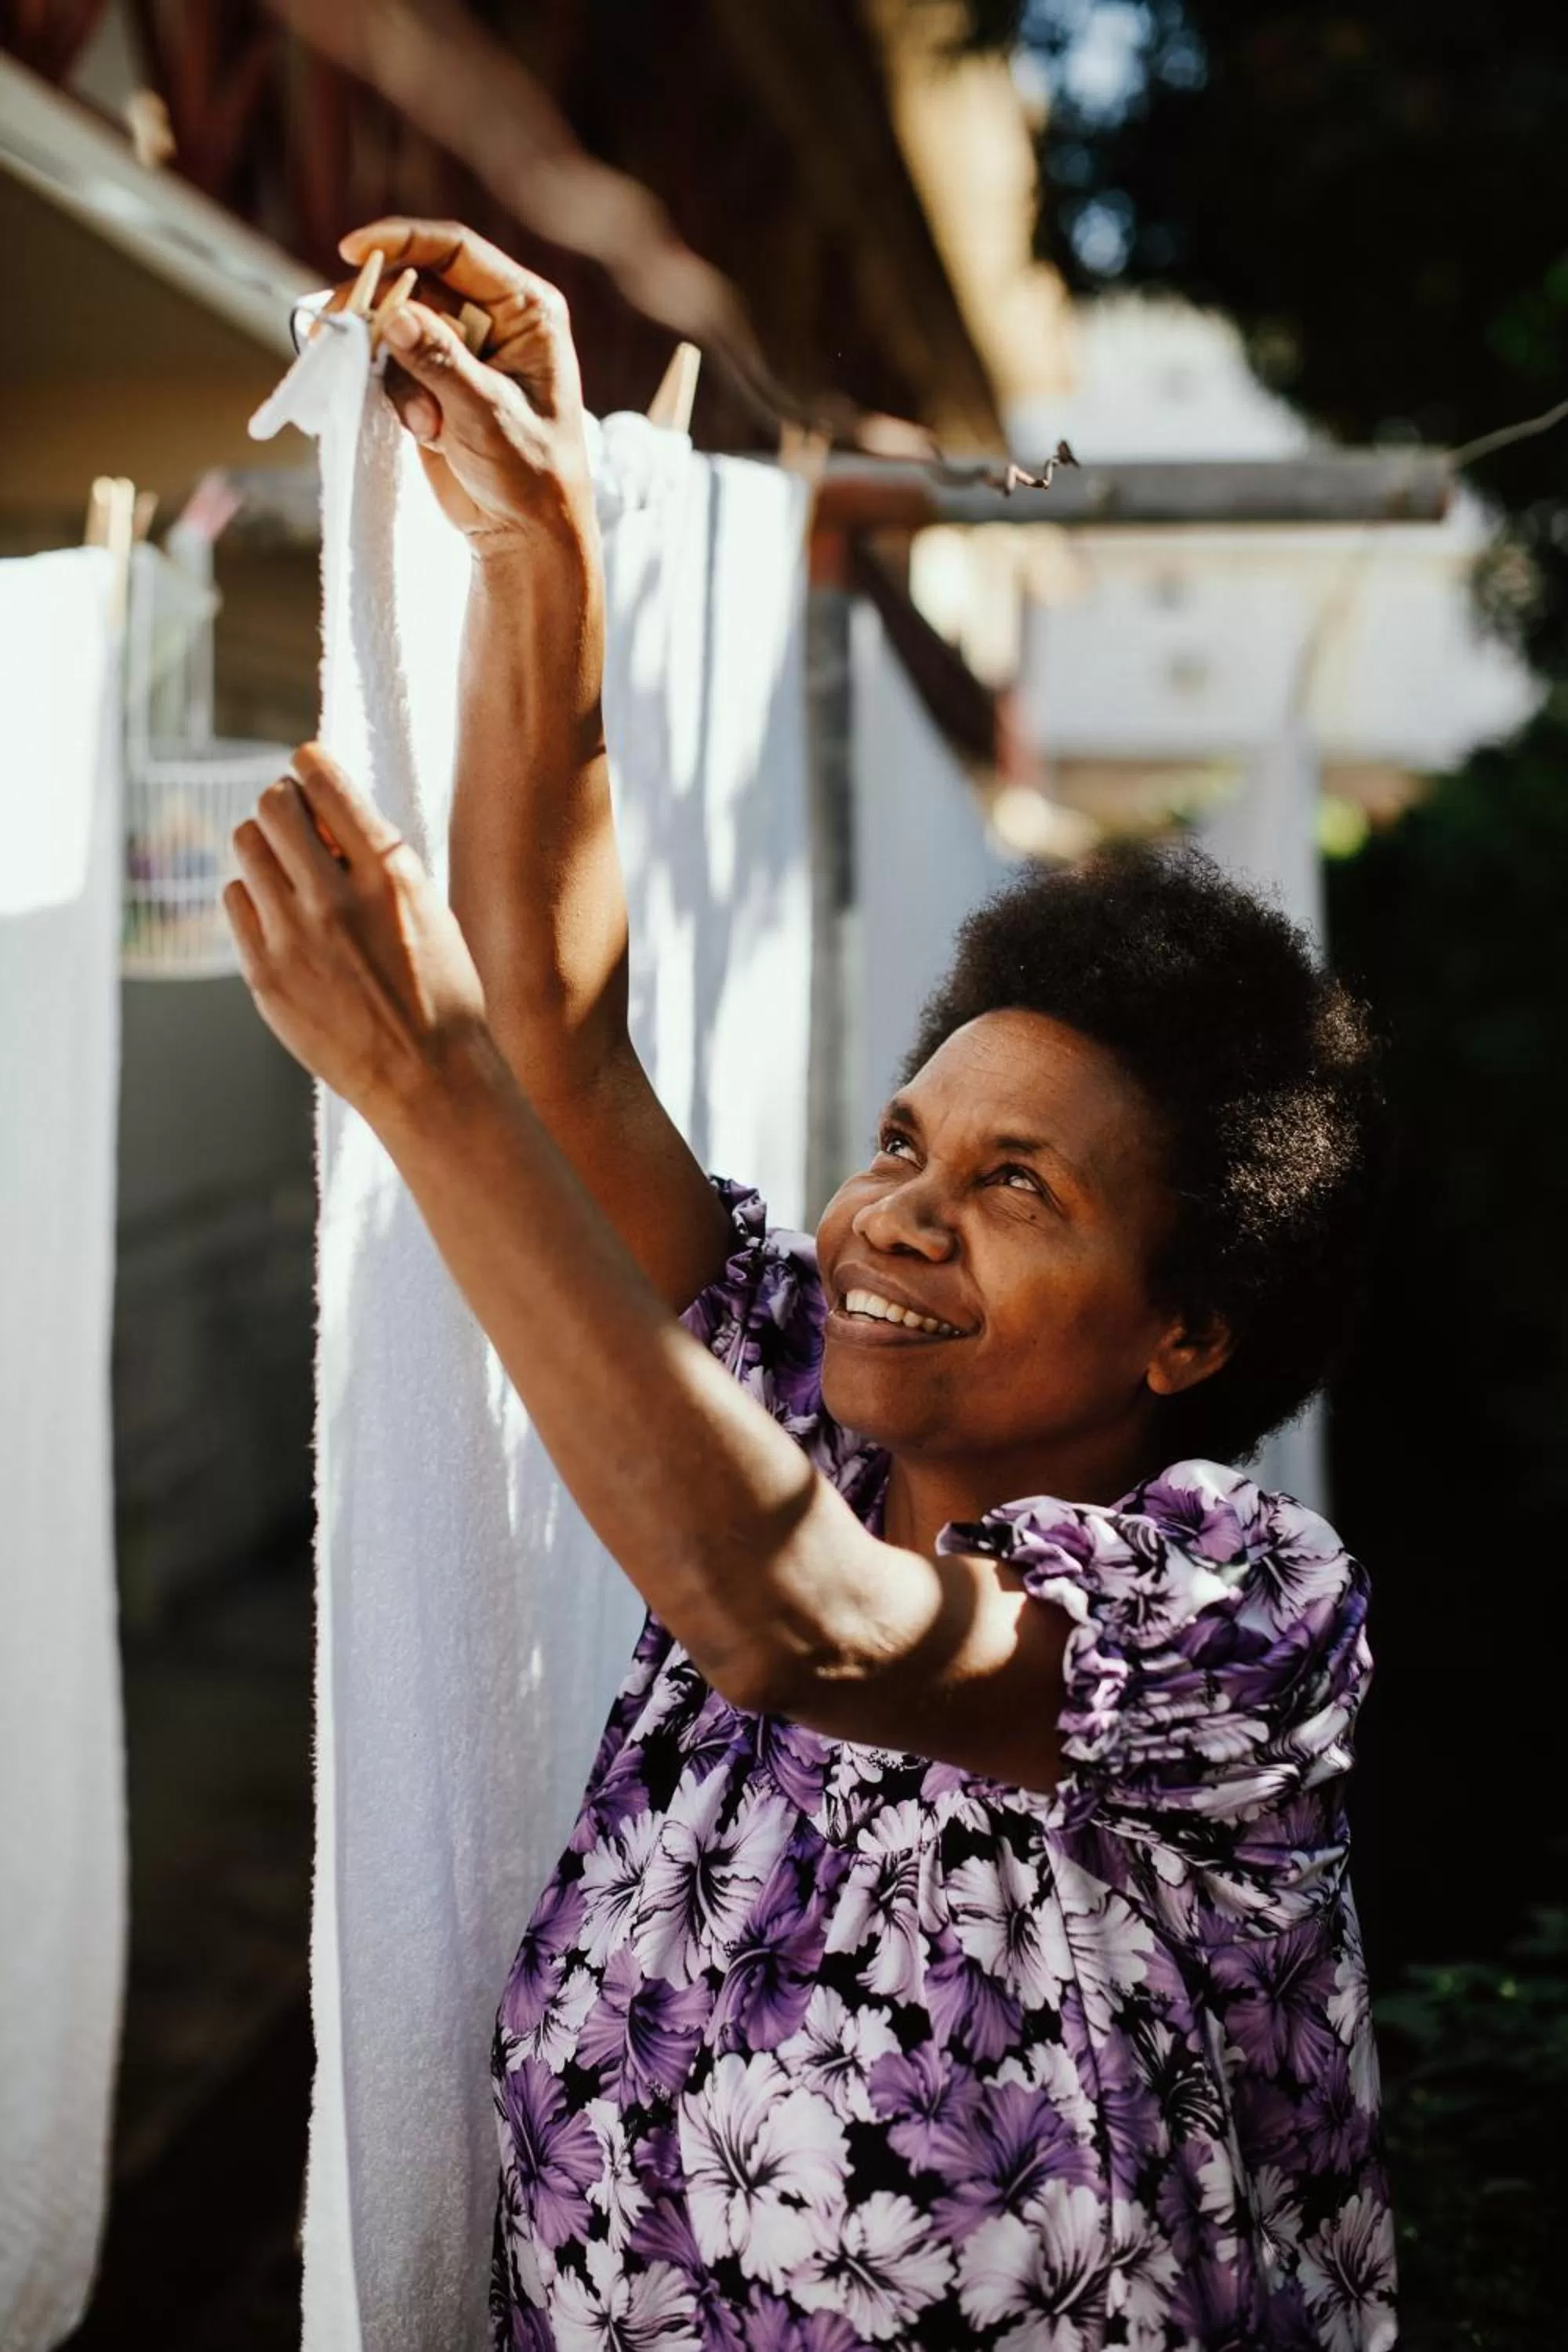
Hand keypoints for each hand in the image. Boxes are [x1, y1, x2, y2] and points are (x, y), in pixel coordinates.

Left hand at [225, 742, 491, 1121]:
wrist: (428, 1078)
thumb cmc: (439, 990)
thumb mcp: (427, 906)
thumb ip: (375, 854)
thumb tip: (321, 804)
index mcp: (388, 873)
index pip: (320, 778)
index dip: (308, 765)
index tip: (310, 772)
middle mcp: (335, 899)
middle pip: (270, 805)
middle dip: (284, 805)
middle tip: (300, 826)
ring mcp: (293, 938)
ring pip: (246, 845)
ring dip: (267, 847)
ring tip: (294, 876)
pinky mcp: (264, 973)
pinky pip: (235, 898)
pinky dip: (255, 897)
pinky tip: (285, 920)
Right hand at [336, 217, 594, 555]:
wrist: (525, 535)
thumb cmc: (530, 474)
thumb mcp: (488, 415)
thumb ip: (441, 362)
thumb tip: (395, 314)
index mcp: (525, 311)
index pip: (456, 252)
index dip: (403, 242)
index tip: (354, 251)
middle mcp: (494, 321)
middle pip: (416, 284)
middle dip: (381, 313)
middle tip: (338, 333)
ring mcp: (461, 351)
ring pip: (397, 327)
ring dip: (394, 372)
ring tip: (422, 425)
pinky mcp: (434, 382)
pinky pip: (392, 365)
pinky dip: (394, 394)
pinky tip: (422, 431)